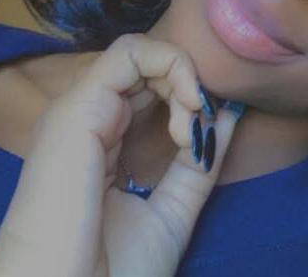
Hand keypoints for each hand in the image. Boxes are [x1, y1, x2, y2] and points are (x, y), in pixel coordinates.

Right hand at [0, 33, 244, 276]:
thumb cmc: (111, 271)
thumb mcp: (172, 208)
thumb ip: (198, 161)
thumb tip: (227, 114)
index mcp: (102, 139)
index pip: (150, 87)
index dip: (188, 96)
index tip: (205, 135)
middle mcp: (90, 117)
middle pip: (147, 65)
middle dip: (189, 84)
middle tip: (203, 126)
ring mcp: (82, 108)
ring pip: (140, 52)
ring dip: (182, 75)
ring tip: (193, 123)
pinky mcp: (80, 105)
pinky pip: (129, 54)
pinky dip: (170, 68)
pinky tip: (186, 110)